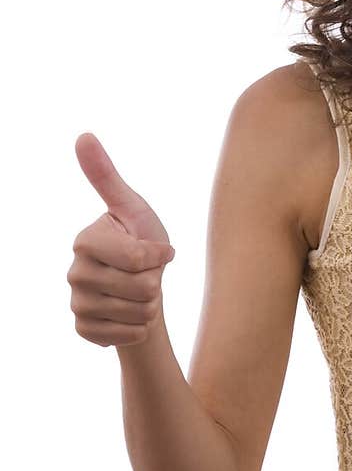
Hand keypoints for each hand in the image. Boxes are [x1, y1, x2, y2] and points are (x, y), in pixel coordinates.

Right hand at [67, 133, 176, 347]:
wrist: (141, 290)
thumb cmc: (141, 242)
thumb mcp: (133, 208)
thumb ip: (107, 176)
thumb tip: (83, 135)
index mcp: (85, 240)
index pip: (139, 258)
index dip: (159, 256)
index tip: (158, 250)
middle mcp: (74, 272)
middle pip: (141, 287)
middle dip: (156, 282)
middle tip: (147, 275)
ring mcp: (76, 303)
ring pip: (137, 313)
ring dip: (150, 306)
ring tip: (140, 295)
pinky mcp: (84, 330)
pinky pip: (126, 335)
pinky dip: (139, 328)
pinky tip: (130, 316)